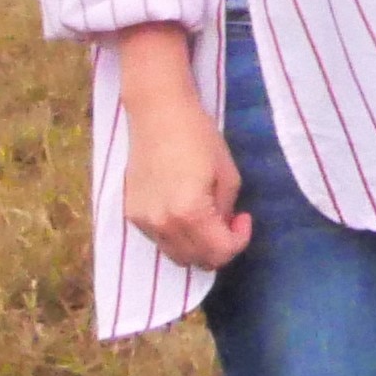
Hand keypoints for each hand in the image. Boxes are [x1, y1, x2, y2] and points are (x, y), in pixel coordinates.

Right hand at [115, 25, 253, 269]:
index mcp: (190, 213)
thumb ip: (226, 211)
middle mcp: (163, 224)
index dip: (239, 241)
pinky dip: (177, 236)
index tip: (243, 218)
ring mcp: (143, 221)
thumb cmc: (198, 137)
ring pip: (176, 255)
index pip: (220, 252)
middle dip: (219, 249)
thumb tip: (222, 228)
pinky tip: (185, 212)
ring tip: (208, 219)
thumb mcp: (227, 175)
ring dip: (197, 246)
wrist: (157, 113)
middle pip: (197, 261)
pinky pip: (159, 240)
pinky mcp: (131, 214)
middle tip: (229, 223)